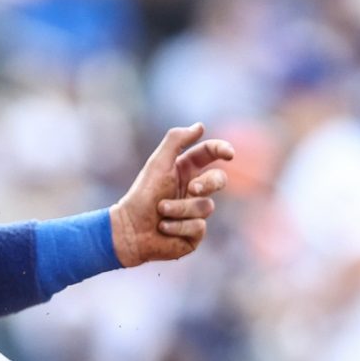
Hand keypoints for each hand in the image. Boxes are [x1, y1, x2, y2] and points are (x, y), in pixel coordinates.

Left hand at [109, 123, 234, 266]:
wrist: (130, 230)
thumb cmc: (142, 196)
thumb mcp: (158, 164)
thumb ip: (176, 141)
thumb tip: (200, 126)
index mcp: (184, 170)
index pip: (208, 154)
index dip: (221, 150)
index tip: (229, 154)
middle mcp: (193, 190)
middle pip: (219, 180)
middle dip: (209, 183)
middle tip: (193, 188)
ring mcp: (196, 213)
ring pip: (206, 207)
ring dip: (180, 209)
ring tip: (161, 212)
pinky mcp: (194, 234)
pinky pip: (199, 227)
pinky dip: (178, 226)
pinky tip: (163, 228)